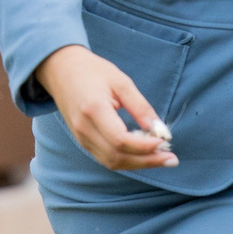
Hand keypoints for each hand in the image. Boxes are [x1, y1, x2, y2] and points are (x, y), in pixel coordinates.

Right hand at [35, 44, 176, 170]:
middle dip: (147, 161)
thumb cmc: (93, 71)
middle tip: (172, 158)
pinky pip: (106, 158)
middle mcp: (84, 128)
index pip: (120, 140)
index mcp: (93, 110)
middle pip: (117, 157)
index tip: (165, 142)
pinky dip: (127, 160)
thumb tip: (161, 130)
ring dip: (139, 164)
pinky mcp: (82, 141)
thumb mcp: (121, 82)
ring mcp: (80, 137)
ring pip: (112, 162)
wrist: (61, 69)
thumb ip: (141, 107)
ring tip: (162, 158)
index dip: (145, 146)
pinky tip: (144, 154)